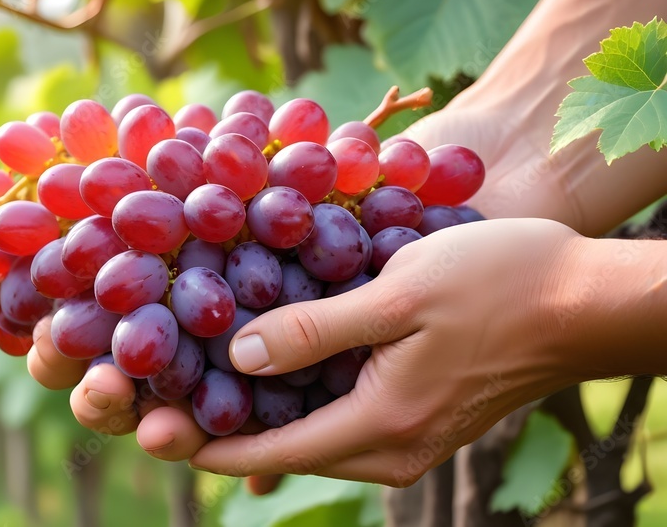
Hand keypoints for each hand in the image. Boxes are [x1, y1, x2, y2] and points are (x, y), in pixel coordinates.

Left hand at [187, 218, 583, 484]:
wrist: (587, 302)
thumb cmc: (501, 284)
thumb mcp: (398, 295)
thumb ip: (315, 330)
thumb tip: (239, 356)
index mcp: (380, 427)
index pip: (269, 452)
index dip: (204, 443)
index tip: (150, 427)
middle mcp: (389, 447)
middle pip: (282, 449)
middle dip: (220, 426)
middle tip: (160, 392)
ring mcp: (407, 435)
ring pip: (310, 432)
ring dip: (257, 408)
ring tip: (198, 371)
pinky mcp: (418, 413)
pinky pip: (340, 413)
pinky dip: (299, 393)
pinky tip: (269, 355)